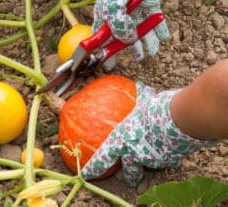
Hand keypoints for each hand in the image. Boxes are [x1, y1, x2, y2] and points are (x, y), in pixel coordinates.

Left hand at [81, 82, 215, 186]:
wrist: (181, 118)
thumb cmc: (155, 107)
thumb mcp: (141, 101)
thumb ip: (139, 99)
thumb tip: (140, 87)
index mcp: (121, 139)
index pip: (103, 158)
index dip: (94, 167)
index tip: (87, 174)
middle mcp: (135, 153)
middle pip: (130, 172)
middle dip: (130, 177)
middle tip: (130, 179)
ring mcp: (153, 160)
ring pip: (151, 165)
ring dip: (153, 160)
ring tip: (156, 154)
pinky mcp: (170, 161)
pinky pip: (169, 160)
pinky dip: (170, 154)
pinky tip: (174, 145)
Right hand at [93, 0, 169, 68]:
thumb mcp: (112, 5)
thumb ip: (118, 25)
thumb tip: (128, 41)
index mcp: (104, 13)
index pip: (102, 37)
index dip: (104, 50)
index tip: (109, 64)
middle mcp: (119, 11)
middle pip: (124, 34)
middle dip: (131, 47)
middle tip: (139, 58)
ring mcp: (134, 5)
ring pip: (141, 26)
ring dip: (147, 40)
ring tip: (152, 51)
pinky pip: (154, 15)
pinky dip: (159, 26)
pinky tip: (163, 37)